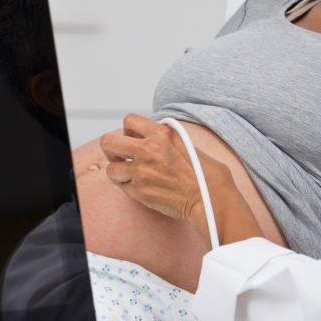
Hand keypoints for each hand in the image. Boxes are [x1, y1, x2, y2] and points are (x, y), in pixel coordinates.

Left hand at [100, 114, 227, 232]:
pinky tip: (140, 186)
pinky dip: (127, 186)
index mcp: (162, 133)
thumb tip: (151, 136)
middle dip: (112, 149)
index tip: (134, 138)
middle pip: (109, 142)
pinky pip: (121, 186)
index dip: (129, 131)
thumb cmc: (206, 174)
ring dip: (119, 171)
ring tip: (130, 174)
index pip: (129, 121)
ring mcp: (141, 171)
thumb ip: (165, 137)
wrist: (211, 199)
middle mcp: (148, 150)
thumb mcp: (187, 142)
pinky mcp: (140, 191)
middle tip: (121, 155)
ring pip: (111, 168)